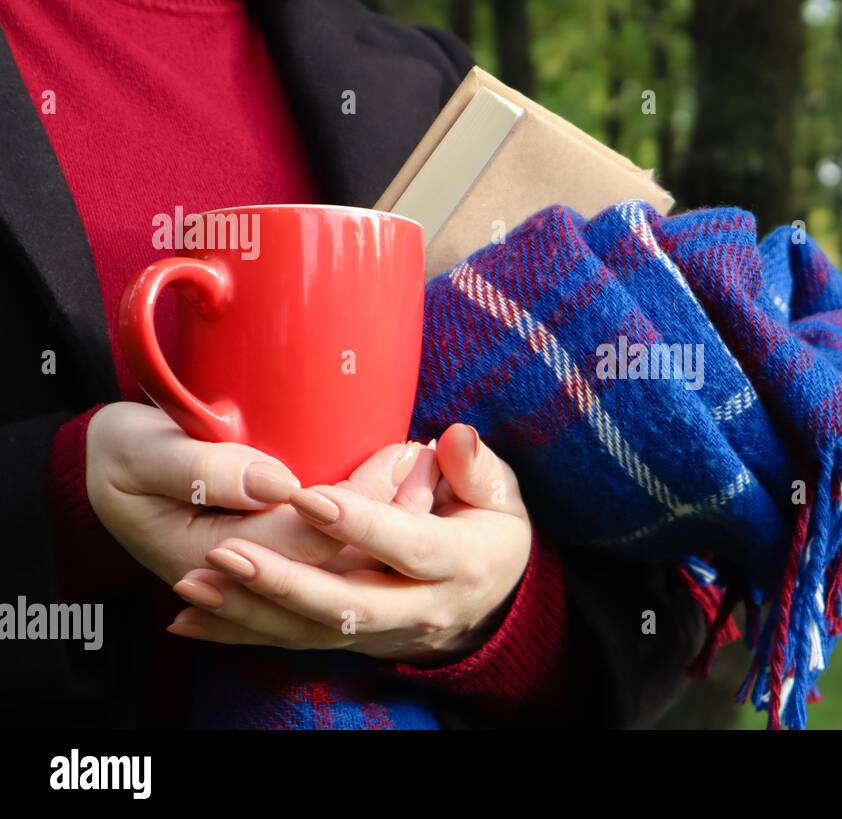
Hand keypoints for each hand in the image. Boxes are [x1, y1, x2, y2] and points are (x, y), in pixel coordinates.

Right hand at [85, 402, 416, 584]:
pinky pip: (338, 555)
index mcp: (208, 562)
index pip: (301, 541)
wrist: (108, 467)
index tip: (396, 454)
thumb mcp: (138, 450)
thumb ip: (200, 468)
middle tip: (427, 457)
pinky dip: (377, 525)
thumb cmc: (119, 451)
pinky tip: (411, 489)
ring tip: (429, 469)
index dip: (354, 504)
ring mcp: (261, 575)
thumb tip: (276, 483)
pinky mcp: (276, 559)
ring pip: (344, 563)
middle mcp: (243, 582)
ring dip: (392, 520)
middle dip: (391, 512)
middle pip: (334, 559)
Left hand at [167, 424, 532, 663]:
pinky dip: (240, 634)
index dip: (358, 523)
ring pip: (312, 632)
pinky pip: (292, 643)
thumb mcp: (500, 493)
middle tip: (226, 550)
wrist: (493, 595)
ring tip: (195, 584)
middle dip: (284, 582)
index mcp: (459, 563)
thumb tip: (454, 438)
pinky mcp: (352, 643)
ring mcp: (383, 634)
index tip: (306, 496)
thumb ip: (476, 466)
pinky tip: (189, 622)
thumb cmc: (489, 525)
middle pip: (349, 605)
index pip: (406, 546)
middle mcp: (420, 609)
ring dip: (250, 612)